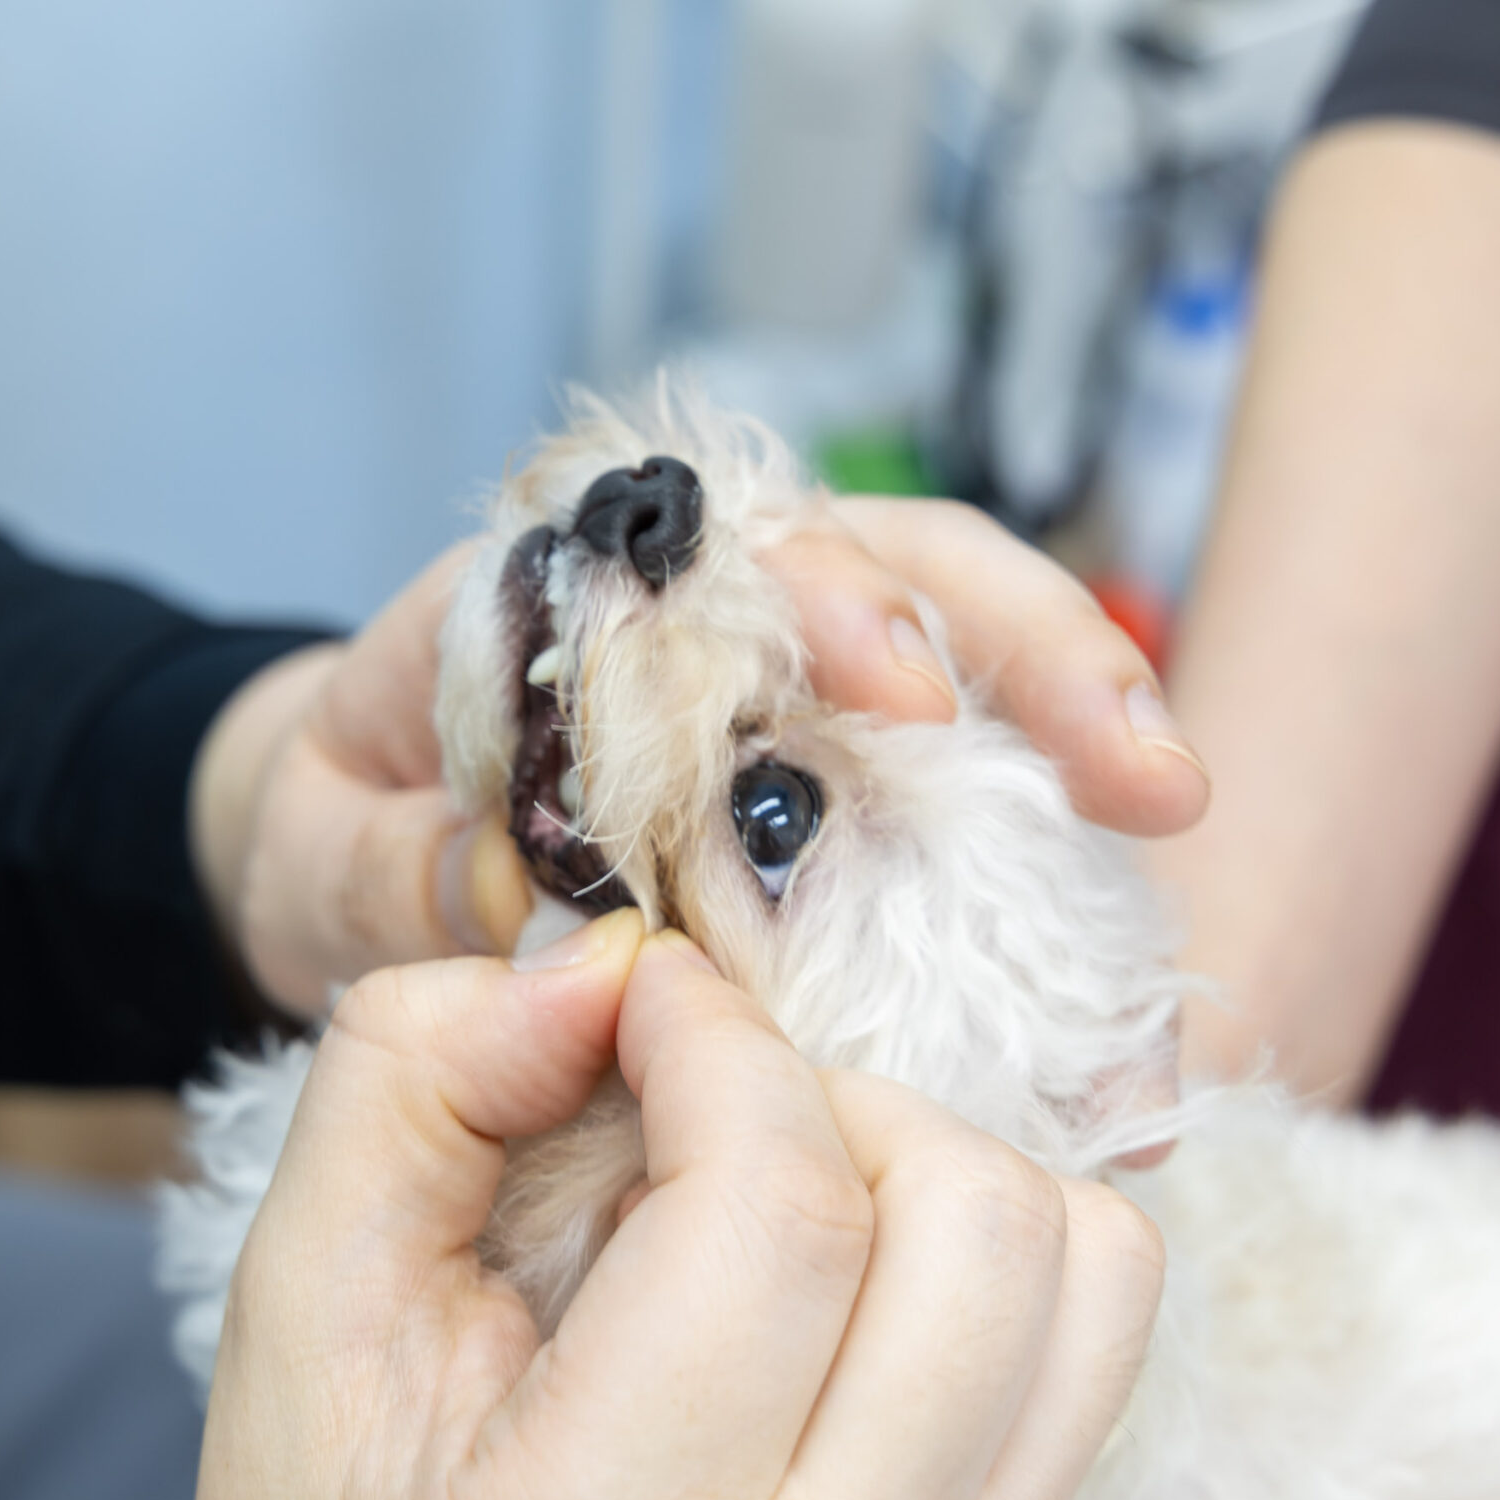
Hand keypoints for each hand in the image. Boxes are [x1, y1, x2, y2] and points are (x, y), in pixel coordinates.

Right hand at [179, 914, 1166, 1499]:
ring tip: (794, 1208)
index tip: (641, 999)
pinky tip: (856, 1296)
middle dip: (835, 1096)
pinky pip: (1093, 1366)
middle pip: (971, 1221)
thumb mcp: (304, 1327)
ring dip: (940, 1170)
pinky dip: (998, 1269)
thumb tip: (610, 961)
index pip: (773, 1200)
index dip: (711, 1032)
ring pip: (1086, 1276)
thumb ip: (412, 1088)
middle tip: (707, 1122)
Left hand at [192, 496, 1209, 1015]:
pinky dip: (1036, 869)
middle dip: (1036, 656)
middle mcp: (711, 617)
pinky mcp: (825, 802)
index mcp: (585, 587)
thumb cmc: (342, 817)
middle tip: (1144, 772)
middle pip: (904, 578)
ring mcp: (783, 705)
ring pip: (963, 676)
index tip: (907, 694)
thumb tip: (540, 917)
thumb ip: (408, 868)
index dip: (837, 606)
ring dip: (1077, 738)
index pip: (737, 550)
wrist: (336, 846)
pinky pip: (953, 809)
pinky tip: (1113, 949)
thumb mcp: (328, 845)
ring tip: (1171, 826)